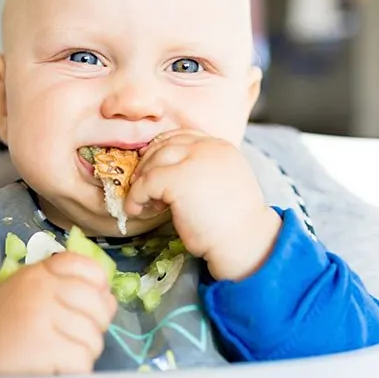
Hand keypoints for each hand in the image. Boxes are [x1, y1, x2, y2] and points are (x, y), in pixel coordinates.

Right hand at [0, 253, 116, 376]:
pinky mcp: (43, 347)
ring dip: (84, 353)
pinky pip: (81, 360)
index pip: (90, 269)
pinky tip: (59, 369)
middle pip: (99, 306)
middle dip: (96, 327)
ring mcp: (44, 317)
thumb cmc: (7, 319)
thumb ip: (65, 285)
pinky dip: (75, 371)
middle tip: (76, 338)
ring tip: (62, 354)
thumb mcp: (30, 287)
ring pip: (93, 337)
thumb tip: (109, 299)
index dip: (99, 289)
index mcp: (42, 272)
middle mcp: (44, 289)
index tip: (88, 305)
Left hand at [124, 130, 281, 281]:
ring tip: (141, 201)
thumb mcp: (222, 184)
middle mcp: (208, 147)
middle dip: (148, 163)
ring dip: (141, 181)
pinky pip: (146, 183)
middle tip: (139, 183)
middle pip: (165, 145)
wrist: (243, 241)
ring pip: (154, 162)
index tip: (151, 164)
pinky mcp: (178, 179)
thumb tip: (171, 173)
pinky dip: (136, 196)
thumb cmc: (234, 223)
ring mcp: (193, 160)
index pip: (184, 136)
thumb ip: (203, 171)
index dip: (163, 148)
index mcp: (221, 147)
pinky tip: (136, 209)